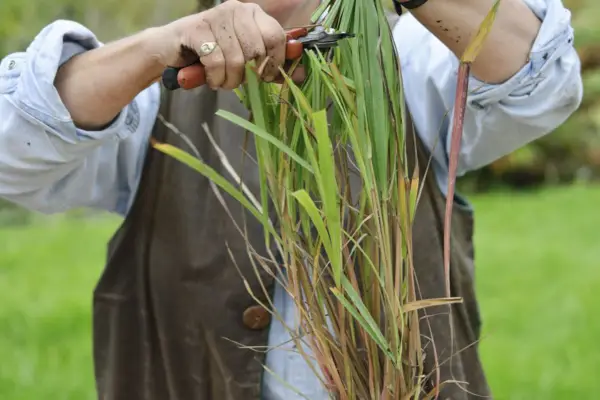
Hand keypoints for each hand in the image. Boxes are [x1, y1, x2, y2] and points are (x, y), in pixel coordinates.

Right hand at [155, 0, 286, 89]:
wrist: (171, 50)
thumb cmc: (213, 55)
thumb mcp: (246, 59)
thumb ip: (272, 65)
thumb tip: (301, 75)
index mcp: (253, 13)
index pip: (276, 38)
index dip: (274, 63)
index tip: (264, 76)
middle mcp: (236, 9)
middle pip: (257, 52)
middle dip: (249, 75)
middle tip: (237, 79)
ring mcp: (215, 17)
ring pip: (237, 60)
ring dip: (230, 80)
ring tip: (222, 80)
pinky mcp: (196, 29)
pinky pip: (217, 62)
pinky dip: (215, 77)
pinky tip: (210, 77)